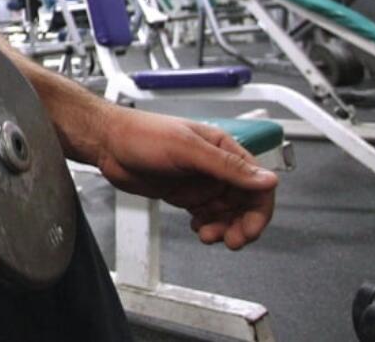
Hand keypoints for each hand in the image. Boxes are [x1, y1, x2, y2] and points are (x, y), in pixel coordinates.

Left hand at [95, 106, 277, 249]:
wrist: (107, 144)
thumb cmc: (140, 135)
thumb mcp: (187, 149)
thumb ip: (227, 166)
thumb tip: (267, 179)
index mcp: (222, 148)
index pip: (257, 182)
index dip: (259, 208)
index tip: (250, 228)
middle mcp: (214, 166)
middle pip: (245, 202)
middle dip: (242, 224)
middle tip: (232, 240)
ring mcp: (200, 181)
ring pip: (227, 212)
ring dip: (224, 228)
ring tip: (209, 235)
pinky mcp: (184, 194)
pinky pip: (207, 215)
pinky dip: (208, 226)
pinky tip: (199, 229)